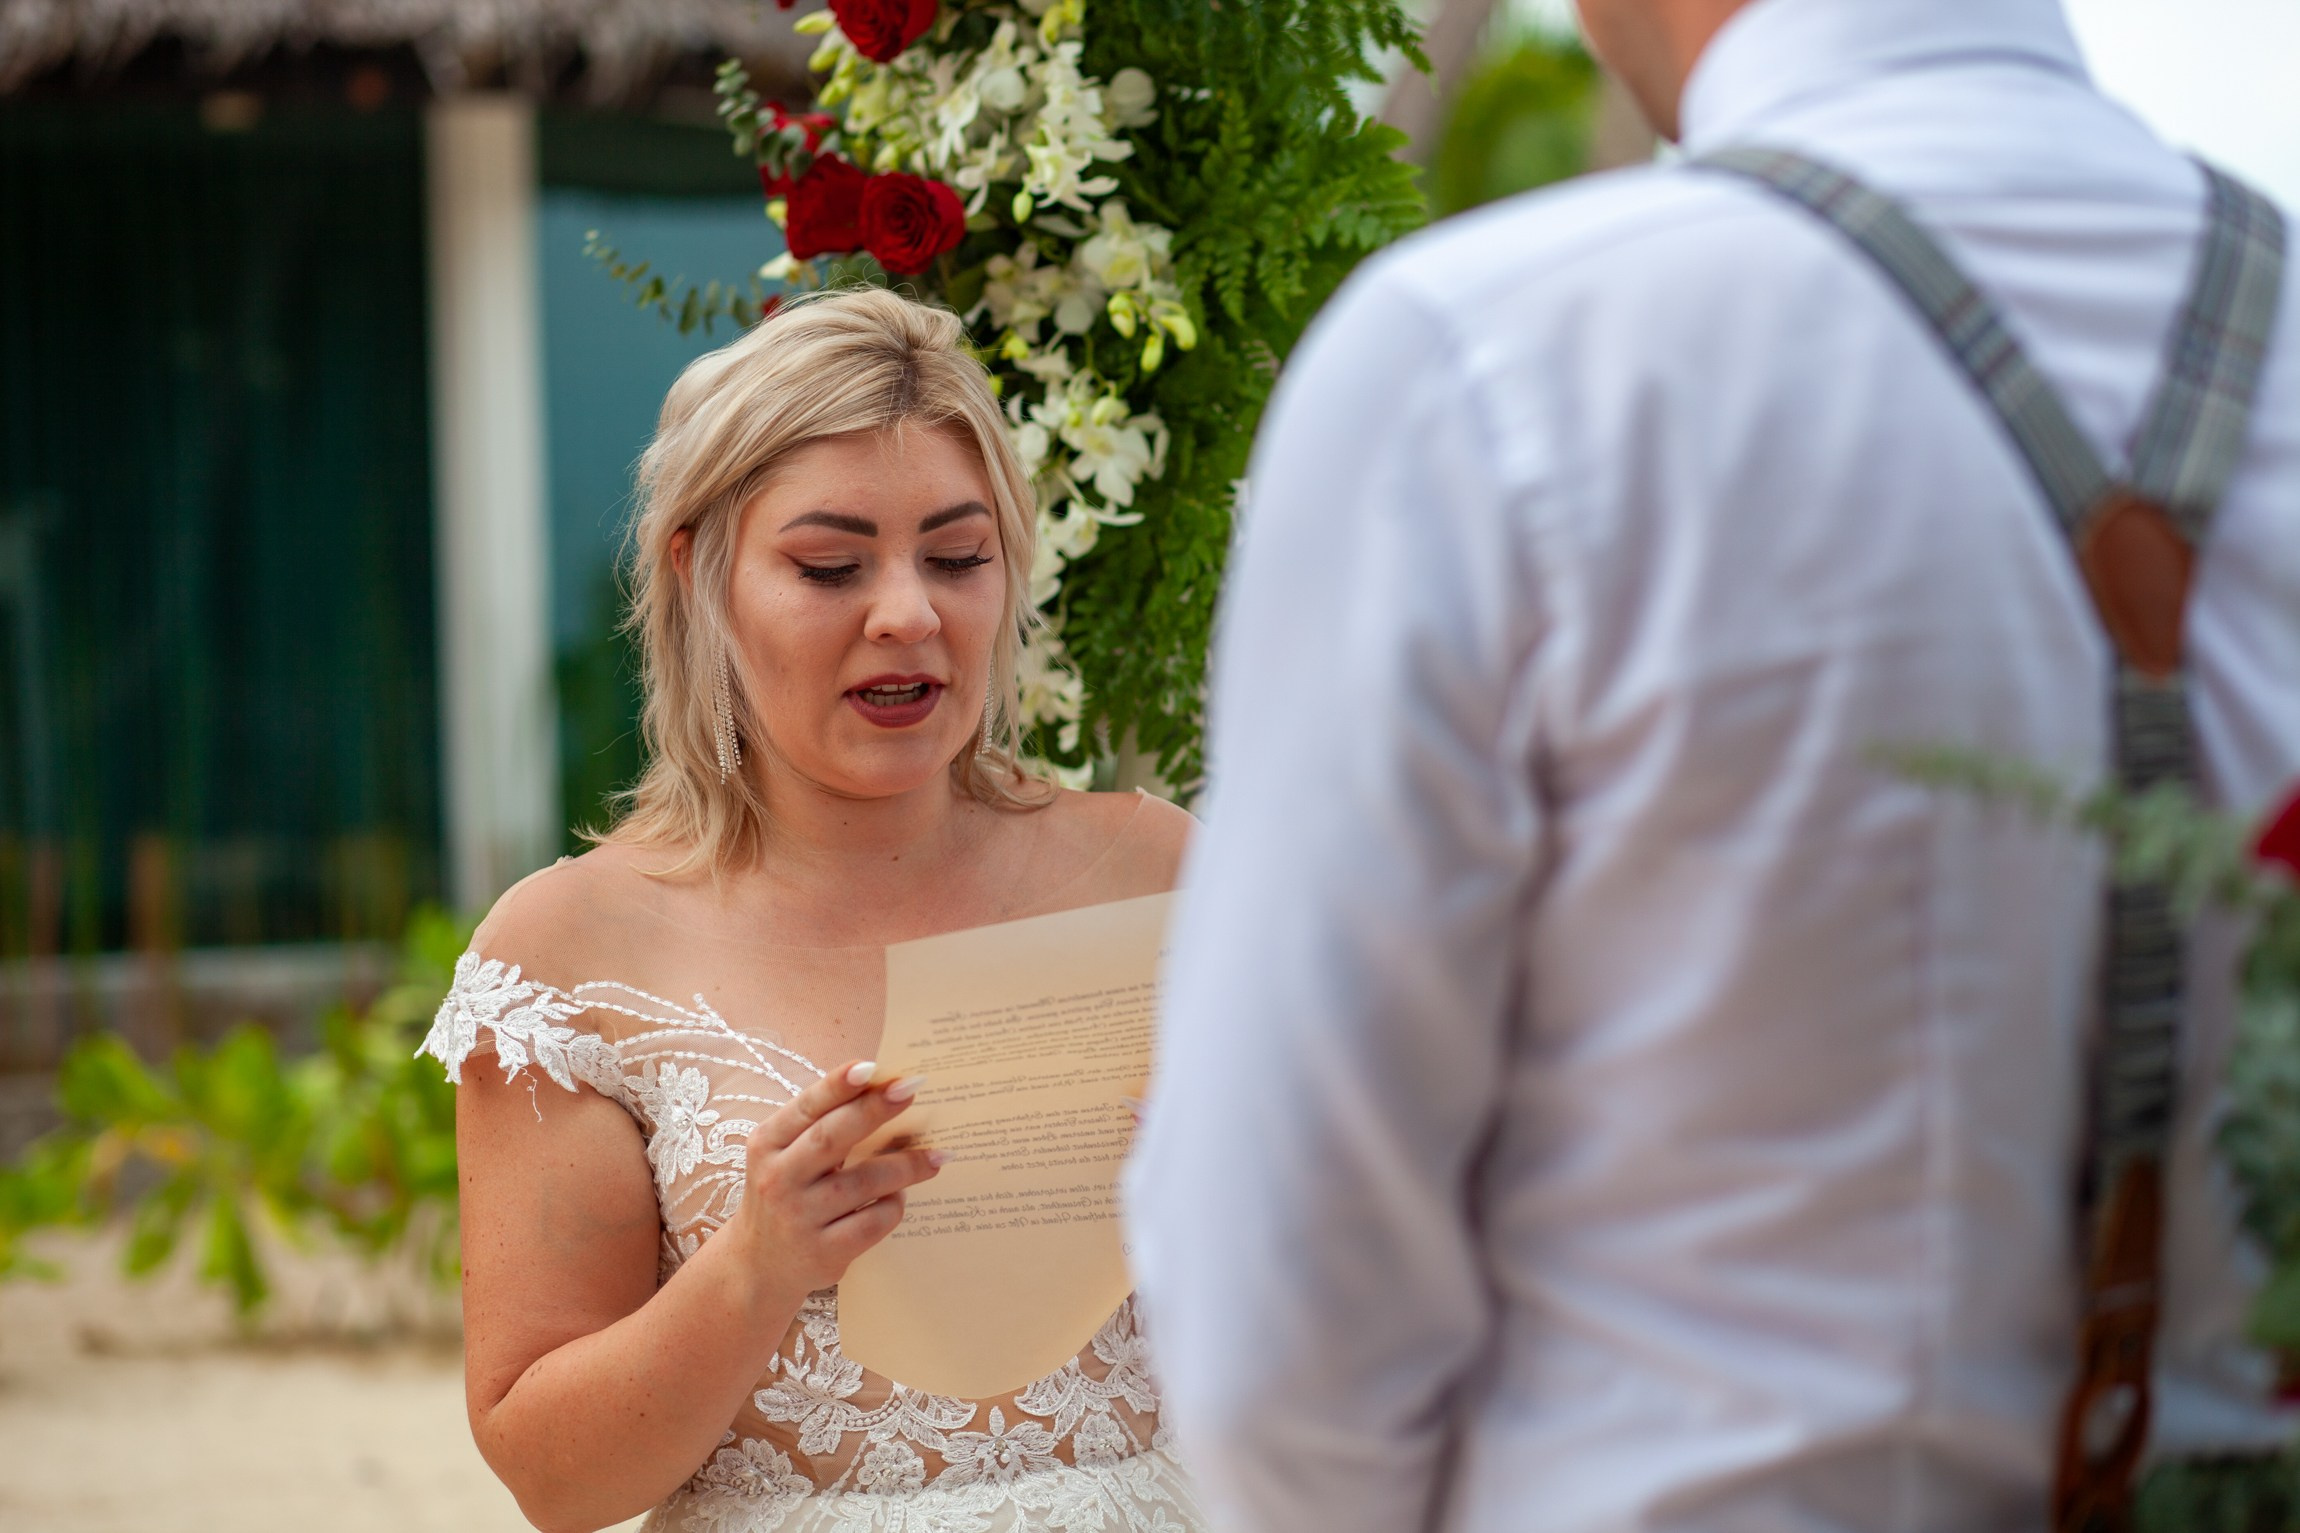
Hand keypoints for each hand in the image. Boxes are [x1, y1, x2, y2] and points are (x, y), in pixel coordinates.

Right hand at [730, 1062, 944, 1307]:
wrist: (759, 1265)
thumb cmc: (786, 1193)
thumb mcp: (786, 1155)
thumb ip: (822, 1126)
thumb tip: (884, 1091)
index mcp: (767, 1144)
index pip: (806, 1108)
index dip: (837, 1086)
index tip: (871, 1067)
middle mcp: (778, 1179)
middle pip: (831, 1137)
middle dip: (874, 1110)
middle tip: (911, 1089)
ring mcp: (799, 1218)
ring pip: (863, 1182)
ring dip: (905, 1165)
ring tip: (935, 1156)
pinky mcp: (823, 1252)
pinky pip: (873, 1222)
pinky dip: (894, 1205)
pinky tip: (901, 1197)